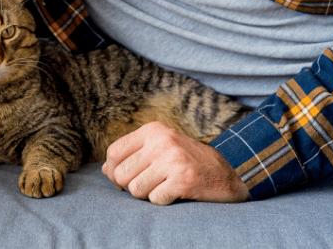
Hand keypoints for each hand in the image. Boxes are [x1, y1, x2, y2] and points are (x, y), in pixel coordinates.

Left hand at [102, 122, 248, 205]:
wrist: (227, 173)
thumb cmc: (187, 161)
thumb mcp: (160, 148)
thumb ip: (133, 155)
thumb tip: (105, 169)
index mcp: (153, 130)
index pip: (113, 152)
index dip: (113, 171)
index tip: (124, 179)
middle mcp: (162, 141)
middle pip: (122, 174)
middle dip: (129, 186)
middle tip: (146, 186)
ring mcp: (173, 160)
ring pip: (136, 189)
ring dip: (147, 195)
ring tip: (162, 188)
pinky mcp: (184, 180)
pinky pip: (155, 199)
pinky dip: (162, 201)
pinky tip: (174, 193)